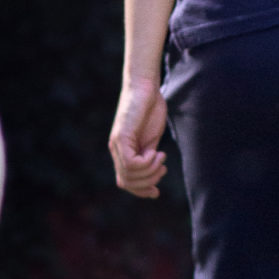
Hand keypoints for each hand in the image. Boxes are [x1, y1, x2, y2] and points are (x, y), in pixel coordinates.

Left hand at [110, 77, 168, 197]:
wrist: (145, 86)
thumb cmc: (150, 108)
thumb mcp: (151, 138)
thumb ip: (148, 156)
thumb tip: (152, 175)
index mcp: (123, 152)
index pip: (125, 182)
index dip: (141, 191)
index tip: (156, 191)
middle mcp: (116, 150)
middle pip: (126, 182)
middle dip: (148, 183)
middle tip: (162, 169)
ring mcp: (117, 144)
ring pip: (129, 175)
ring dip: (150, 172)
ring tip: (161, 158)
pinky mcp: (121, 137)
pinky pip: (131, 163)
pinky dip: (147, 163)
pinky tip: (156, 152)